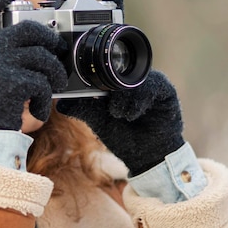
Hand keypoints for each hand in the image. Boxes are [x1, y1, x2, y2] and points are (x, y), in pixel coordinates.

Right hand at [0, 0, 67, 130]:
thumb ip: (8, 56)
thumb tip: (47, 47)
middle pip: (30, 30)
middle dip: (51, 41)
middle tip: (57, 54)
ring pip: (43, 58)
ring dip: (54, 76)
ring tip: (51, 90)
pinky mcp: (11, 83)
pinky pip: (42, 83)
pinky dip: (44, 101)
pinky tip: (36, 111)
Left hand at [57, 69, 184, 175]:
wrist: (147, 156)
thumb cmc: (125, 138)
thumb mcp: (100, 123)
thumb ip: (84, 110)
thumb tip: (61, 104)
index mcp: (117, 85)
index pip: (105, 71)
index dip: (95, 77)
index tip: (88, 90)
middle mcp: (134, 80)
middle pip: (120, 70)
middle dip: (109, 87)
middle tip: (105, 105)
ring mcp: (150, 83)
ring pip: (134, 77)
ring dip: (123, 96)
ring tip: (118, 114)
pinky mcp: (166, 89)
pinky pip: (153, 85)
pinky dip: (139, 100)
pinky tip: (131, 115)